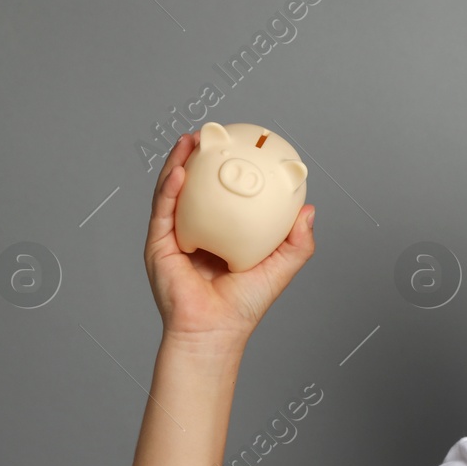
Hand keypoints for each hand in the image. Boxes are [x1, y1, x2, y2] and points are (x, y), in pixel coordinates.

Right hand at [143, 131, 316, 345]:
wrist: (215, 331)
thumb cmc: (244, 307)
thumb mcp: (280, 268)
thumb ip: (297, 242)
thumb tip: (309, 210)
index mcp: (221, 236)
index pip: (223, 196)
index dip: (228, 171)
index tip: (239, 147)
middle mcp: (195, 233)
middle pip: (195, 187)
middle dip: (200, 157)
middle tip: (212, 134)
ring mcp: (174, 237)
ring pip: (173, 191)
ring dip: (180, 163)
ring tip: (192, 141)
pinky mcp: (158, 245)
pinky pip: (163, 210)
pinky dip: (170, 188)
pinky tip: (181, 170)